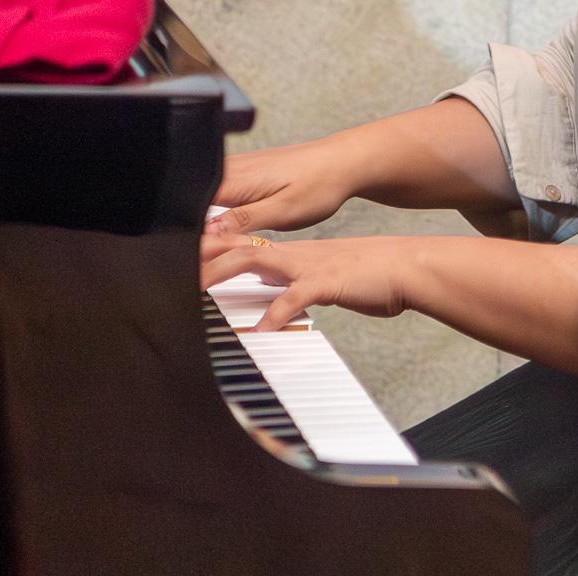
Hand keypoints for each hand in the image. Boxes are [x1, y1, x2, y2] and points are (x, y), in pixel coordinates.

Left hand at [201, 233, 416, 330]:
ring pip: (254, 259)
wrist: (404, 267)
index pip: (242, 243)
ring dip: (222, 274)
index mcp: (292, 254)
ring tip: (198, 293)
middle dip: (203, 258)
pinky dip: (272, 317)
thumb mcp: (324, 277)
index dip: (211, 249)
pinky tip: (259, 333)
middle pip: (237, 245)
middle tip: (173, 272)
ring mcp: (307, 266)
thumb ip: (295, 286)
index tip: (182, 258)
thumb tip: (275, 300)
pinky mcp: (324, 283)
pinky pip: (291, 300)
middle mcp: (293, 255)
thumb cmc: (368, 276)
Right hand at [204, 138, 363, 236]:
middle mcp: (233, 168)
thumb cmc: (319, 185)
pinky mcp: (248, 169)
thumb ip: (243, 220)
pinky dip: (226, 207)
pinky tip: (240, 220)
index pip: (194, 205)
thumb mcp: (282, 211)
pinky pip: (224, 189)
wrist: (342, 163)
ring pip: (209, 195)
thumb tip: (209, 231)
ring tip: (234, 234)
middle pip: (196, 200)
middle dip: (200, 228)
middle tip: (220, 249)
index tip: (203, 252)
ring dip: (213, 217)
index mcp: (237, 179)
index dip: (192, 232)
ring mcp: (240, 166)